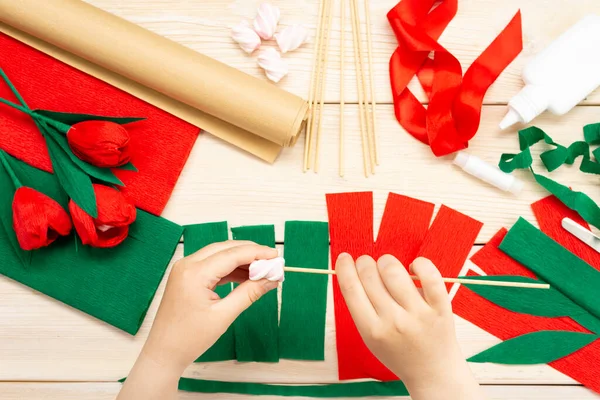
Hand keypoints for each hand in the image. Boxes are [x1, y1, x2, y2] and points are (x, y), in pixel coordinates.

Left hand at [117, 241, 278, 399]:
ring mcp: (184, 269)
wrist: (163, 353)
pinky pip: (212, 265)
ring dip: (241, 260)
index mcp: (194, 273)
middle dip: (250, 253)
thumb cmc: (189, 338)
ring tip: (263, 270)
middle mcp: (187, 265)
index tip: (276, 256)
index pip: (232, 254)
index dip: (257, 253)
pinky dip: (229, 269)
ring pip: (219, 255)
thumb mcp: (224, 315)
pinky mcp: (186, 276)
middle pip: (225, 249)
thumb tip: (271, 279)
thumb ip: (249, 293)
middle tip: (272, 261)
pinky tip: (246, 276)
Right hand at [336, 254, 484, 399]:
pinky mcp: (441, 308)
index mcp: (372, 330)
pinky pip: (430, 276)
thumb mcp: (370, 337)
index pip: (351, 289)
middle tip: (367, 264)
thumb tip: (351, 270)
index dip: (344, 267)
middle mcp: (394, 322)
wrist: (432, 372)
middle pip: (370, 276)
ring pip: (394, 271)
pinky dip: (420, 264)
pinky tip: (414, 267)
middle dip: (364, 263)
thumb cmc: (398, 352)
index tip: (344, 258)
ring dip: (386, 262)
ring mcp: (418, 315)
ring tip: (387, 267)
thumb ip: (360, 308)